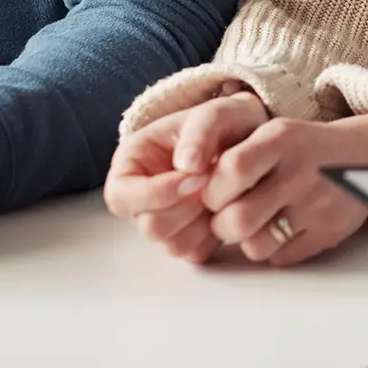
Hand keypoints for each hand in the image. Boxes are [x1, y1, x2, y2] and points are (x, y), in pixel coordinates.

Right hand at [104, 93, 270, 263]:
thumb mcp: (213, 114)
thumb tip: (186, 164)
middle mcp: (141, 199)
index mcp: (130, 165)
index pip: (120, 196)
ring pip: (173, 245)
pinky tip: (225, 208)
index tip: (196, 176)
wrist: (248, 138)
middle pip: (149, 227)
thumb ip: (199, 132)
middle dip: (186, 208)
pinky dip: (215, 235)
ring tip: (220, 193)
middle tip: (213, 185)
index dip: (156, 192)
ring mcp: (165, 222)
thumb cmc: (223, 123)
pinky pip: (196, 254)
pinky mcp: (189, 239)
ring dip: (203, 222)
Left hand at [196, 115, 367, 265]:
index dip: (212, 191)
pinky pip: (282, 258)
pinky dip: (276, 249)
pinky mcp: (329, 232)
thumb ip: (236, 158)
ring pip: (255, 246)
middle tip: (226, 216)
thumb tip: (190, 195)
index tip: (212, 194)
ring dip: (248, 240)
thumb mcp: (272, 134)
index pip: (229, 171)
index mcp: (280, 139)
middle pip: (236, 220)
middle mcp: (299, 171)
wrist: (365, 156)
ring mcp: (317, 205)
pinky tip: (285, 227)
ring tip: (259, 221)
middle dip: (221, 225)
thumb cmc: (303, 149)